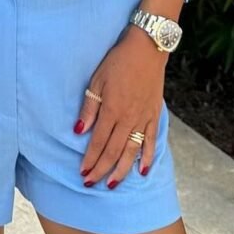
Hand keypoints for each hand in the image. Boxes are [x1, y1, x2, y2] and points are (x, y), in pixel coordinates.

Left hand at [74, 25, 167, 187]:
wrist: (147, 48)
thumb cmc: (118, 61)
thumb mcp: (98, 79)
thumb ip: (89, 107)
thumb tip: (79, 131)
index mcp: (112, 109)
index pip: (98, 142)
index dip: (90, 160)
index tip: (82, 173)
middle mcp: (128, 118)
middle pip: (113, 151)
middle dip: (101, 170)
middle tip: (91, 184)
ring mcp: (143, 118)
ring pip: (131, 151)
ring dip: (122, 170)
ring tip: (113, 185)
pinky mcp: (154, 114)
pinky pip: (151, 141)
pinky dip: (147, 157)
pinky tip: (143, 171)